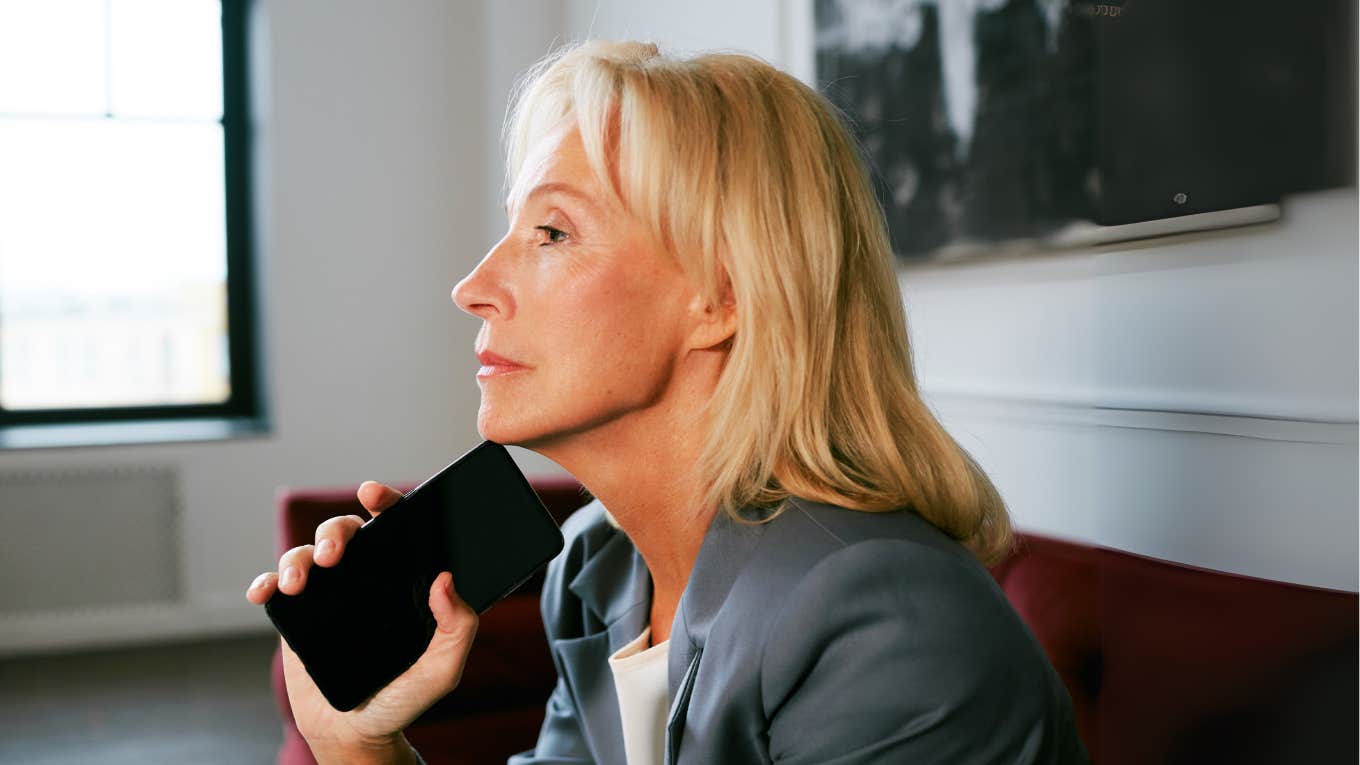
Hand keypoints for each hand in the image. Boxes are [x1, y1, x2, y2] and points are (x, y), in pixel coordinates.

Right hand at [246, 481, 477, 762]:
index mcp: (401, 580)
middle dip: (335, 531)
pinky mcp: (298, 618)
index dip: (385, 502)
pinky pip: (276, 587)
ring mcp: (329, 596)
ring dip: (297, 559)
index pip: (396, 528)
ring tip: (297, 584)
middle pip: (346, 532)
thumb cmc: (403, 699)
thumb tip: (446, 579)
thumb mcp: (442, 670)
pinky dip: (265, 582)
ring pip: (307, 554)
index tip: (372, 493)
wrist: (356, 734)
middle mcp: (365, 580)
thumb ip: (457, 629)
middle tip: (334, 556)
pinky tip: (263, 592)